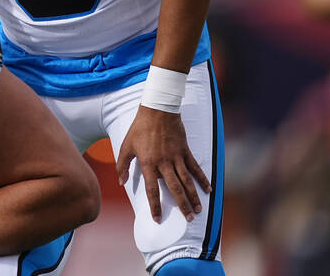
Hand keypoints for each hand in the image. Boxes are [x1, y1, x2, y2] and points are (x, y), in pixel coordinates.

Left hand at [115, 106, 209, 223]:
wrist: (157, 110)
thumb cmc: (139, 128)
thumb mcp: (126, 145)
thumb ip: (122, 165)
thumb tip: (121, 182)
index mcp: (148, 163)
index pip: (152, 189)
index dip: (155, 206)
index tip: (158, 219)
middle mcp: (163, 163)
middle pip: (174, 189)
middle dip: (182, 206)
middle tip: (188, 219)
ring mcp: (176, 157)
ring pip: (187, 181)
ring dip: (193, 196)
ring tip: (198, 210)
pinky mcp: (185, 150)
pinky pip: (195, 167)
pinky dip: (202, 178)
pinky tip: (208, 189)